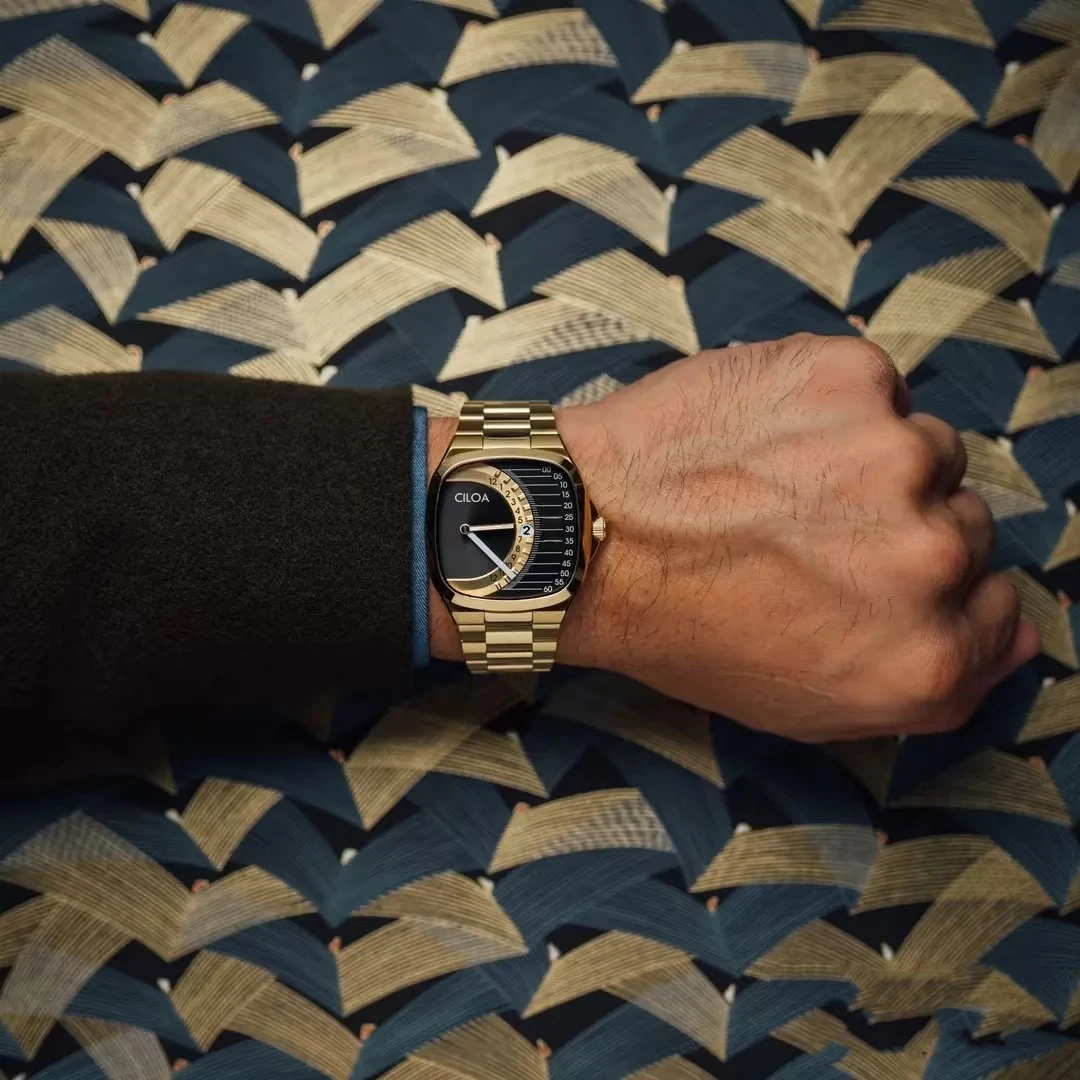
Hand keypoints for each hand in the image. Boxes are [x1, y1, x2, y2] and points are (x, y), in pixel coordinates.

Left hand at [541, 334, 1039, 740]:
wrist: (587, 536)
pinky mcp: (851, 379)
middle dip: (896, 527)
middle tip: (808, 531)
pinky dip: (829, 403)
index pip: (997, 607)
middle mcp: (934, 557)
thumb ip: (925, 685)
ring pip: (925, 449)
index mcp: (927, 656)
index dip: (933, 592)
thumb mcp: (806, 704)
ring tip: (776, 481)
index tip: (875, 576)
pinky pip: (875, 388)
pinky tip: (763, 434)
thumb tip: (1005, 633)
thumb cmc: (680, 626)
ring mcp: (898, 456)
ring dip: (865, 462)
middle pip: (966, 523)